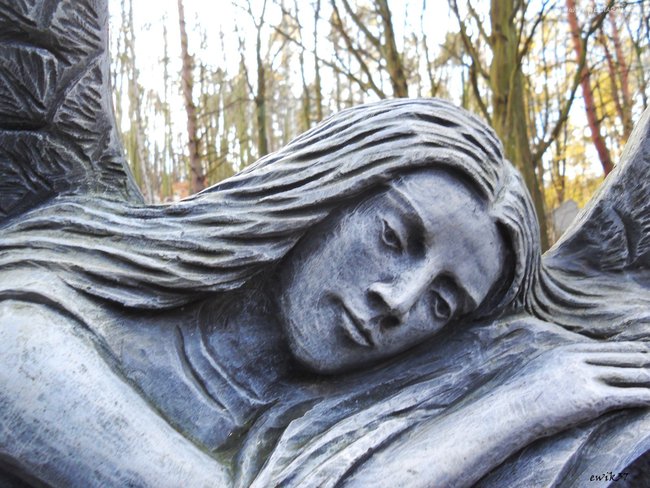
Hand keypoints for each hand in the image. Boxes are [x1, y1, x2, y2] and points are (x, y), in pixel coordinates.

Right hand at [502, 341, 649, 434]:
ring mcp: (586, 378)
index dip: (628, 349)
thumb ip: (555, 364)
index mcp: (565, 351)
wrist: (511, 408)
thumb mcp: (536, 368)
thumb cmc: (517, 395)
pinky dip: (647, 397)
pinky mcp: (593, 399)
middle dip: (645, 360)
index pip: (606, 348)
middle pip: (621, 358)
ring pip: (629, 375)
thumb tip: (561, 368)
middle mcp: (578, 360)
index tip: (642, 349)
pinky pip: (629, 396)